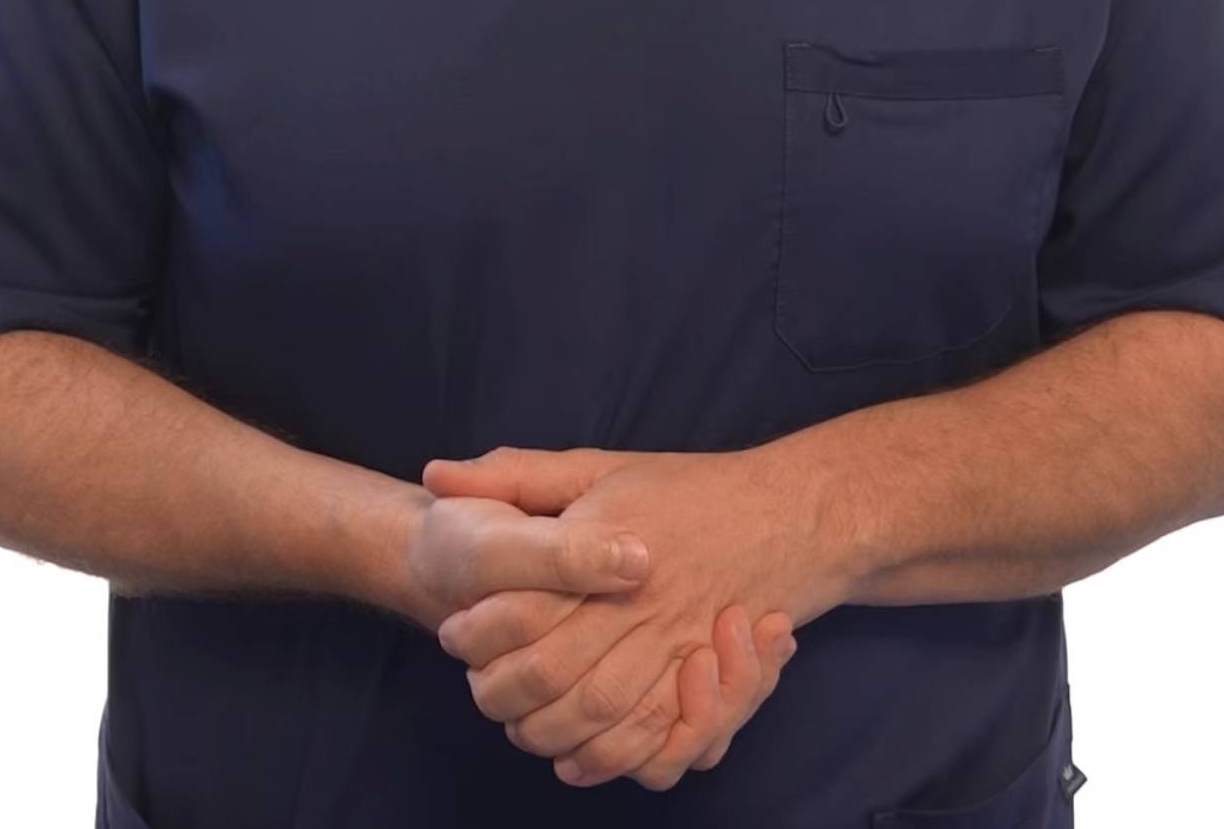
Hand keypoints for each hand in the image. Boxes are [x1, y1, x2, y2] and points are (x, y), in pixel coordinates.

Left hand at [422, 442, 820, 787]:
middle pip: (556, 671)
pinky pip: (655, 741)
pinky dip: (612, 759)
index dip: (481, 629)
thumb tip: (438, 474)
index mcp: (610, 547)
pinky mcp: (706, 680)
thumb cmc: (685, 490)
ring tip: (518, 723)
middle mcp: (643, 602)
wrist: (785, 514)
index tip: (455, 631)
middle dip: (504, 692)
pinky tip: (578, 756)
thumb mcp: (599, 466)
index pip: (528, 605)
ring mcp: (678, 645)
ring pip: (599, 713)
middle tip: (479, 688)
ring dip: (548, 730)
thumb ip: (518, 474)